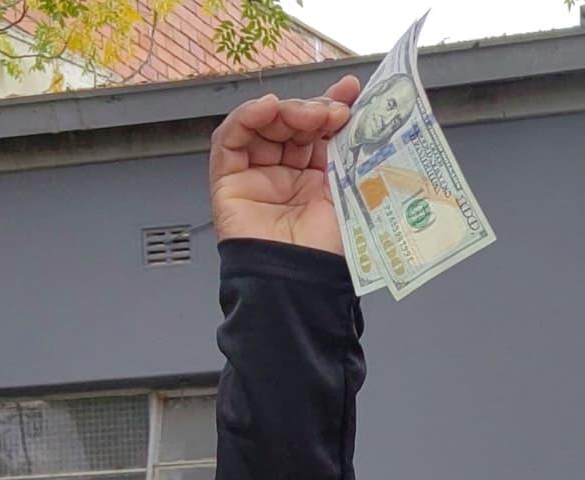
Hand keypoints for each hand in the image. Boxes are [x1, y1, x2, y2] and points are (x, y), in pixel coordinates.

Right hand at [209, 77, 362, 253]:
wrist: (302, 283)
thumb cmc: (328, 253)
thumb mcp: (349, 190)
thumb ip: (349, 150)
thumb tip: (356, 110)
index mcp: (317, 180)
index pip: (319, 131)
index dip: (331, 107)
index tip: (350, 91)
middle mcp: (286, 176)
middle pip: (291, 124)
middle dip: (312, 109)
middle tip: (333, 112)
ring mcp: (256, 177)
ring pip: (261, 125)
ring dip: (285, 111)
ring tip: (309, 115)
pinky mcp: (228, 181)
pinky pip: (229, 140)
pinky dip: (246, 117)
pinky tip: (268, 108)